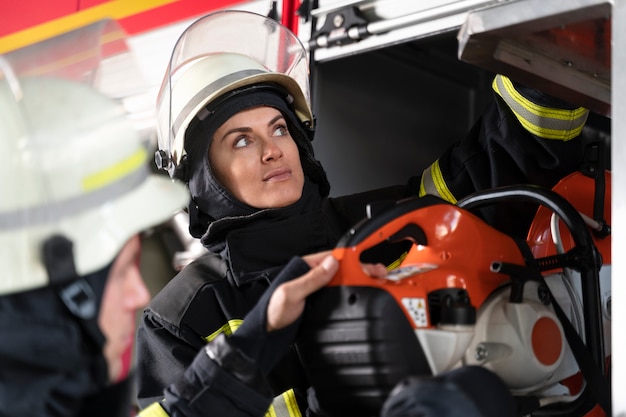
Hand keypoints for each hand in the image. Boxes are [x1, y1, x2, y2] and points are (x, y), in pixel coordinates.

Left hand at [265, 252, 388, 331]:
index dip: (353, 258)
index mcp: (304, 267)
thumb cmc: (272, 312)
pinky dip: (352, 292)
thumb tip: (331, 263)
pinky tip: (362, 294)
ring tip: (376, 283)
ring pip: (342, 279)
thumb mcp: (291, 294)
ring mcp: (316, 288)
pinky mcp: (319, 300)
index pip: (333, 257)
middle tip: (379, 275)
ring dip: (359, 280)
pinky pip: (339, 291)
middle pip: (342, 268)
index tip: (367, 264)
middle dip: (361, 269)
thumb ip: (311, 279)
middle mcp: (312, 275)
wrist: (267, 334)